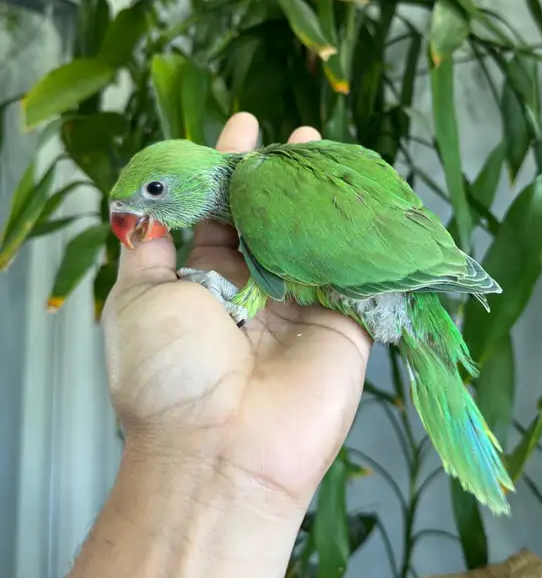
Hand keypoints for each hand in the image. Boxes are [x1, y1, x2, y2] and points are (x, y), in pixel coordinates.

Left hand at [103, 113, 371, 510]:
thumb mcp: (137, 302)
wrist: (222, 450)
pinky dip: (363, 238)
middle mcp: (255, 292)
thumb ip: (146, 252)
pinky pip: (359, 274)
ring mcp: (302, 307)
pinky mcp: (346, 325)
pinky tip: (368, 197)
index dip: (230, 169)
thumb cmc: (169, 374)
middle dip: (283, 176)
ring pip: (317, 239)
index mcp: (206, 284)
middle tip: (296, 136)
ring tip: (330, 152)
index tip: (242, 127)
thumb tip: (145, 213)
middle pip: (273, 220)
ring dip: (325, 197)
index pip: (222, 214)